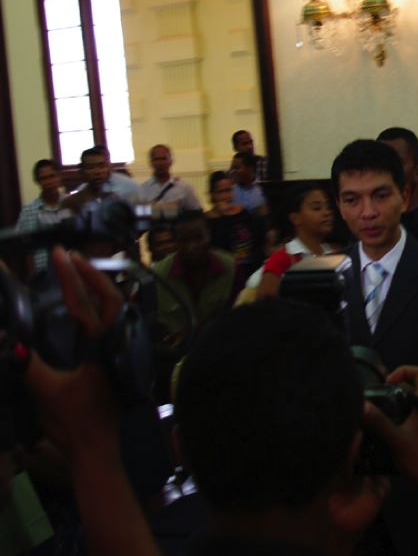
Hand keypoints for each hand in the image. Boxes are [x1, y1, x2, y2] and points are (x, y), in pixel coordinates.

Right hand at [25, 247, 122, 466]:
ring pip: (113, 308)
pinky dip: (98, 307)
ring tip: (77, 271)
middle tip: (69, 256)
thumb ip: (27, 366)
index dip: (69, 276)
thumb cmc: (73, 423)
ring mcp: (119, 349)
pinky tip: (87, 305)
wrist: (95, 452)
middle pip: (109, 296)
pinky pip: (110, 322)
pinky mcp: (115, 359)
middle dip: (89, 273)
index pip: (84, 302)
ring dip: (95, 288)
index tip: (58, 254)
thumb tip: (7, 341)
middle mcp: (116, 341)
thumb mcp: (46, 393)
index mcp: (102, 344)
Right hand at [361, 365, 417, 491]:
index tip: (388, 383)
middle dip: (396, 391)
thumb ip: (379, 422)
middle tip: (379, 400)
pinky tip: (389, 434)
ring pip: (413, 405)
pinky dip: (402, 420)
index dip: (404, 371)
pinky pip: (414, 419)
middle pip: (415, 388)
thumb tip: (361, 405)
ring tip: (380, 417)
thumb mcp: (397, 440)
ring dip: (397, 407)